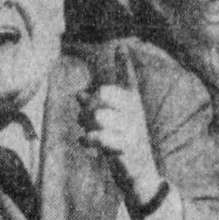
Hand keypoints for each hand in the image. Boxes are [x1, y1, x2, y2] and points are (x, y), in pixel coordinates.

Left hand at [78, 46, 161, 204]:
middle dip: (88, 106)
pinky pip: (100, 136)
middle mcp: (134, 112)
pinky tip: (85, 143)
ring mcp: (132, 128)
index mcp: (132, 103)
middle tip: (86, 118)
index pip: (128, 79)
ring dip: (87, 125)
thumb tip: (79, 95)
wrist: (139, 174)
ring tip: (88, 133)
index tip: (120, 45)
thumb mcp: (110, 124)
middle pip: (103, 94)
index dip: (124, 63)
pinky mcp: (126, 146)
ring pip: (99, 116)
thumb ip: (95, 108)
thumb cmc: (122, 145)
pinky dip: (89, 139)